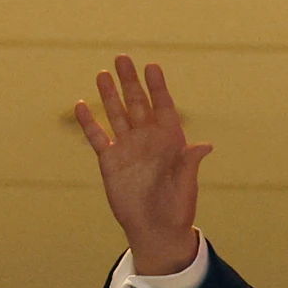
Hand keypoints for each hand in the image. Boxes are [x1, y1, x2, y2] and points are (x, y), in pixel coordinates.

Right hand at [74, 54, 212, 274]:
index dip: (157, 87)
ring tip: (103, 74)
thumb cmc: (177, 208)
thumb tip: (204, 145)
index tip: (151, 66)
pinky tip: (82, 106)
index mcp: (170, 140)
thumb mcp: (186, 185)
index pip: (163, 106)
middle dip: (130, 81)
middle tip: (122, 58)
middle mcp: (147, 139)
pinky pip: (98, 137)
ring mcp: (128, 148)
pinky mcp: (110, 161)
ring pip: (117, 114)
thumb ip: (189, 163)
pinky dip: (89, 123)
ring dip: (110, 95)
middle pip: (137, 103)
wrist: (155, 229)